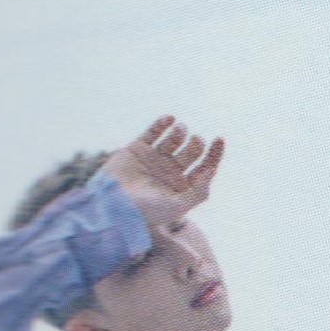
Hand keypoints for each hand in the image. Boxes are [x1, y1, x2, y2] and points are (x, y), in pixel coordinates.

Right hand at [100, 115, 225, 231]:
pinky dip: (162, 124)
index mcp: (183, 187)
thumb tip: (211, 170)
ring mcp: (154, 160)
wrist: (110, 205)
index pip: (205, 167)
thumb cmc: (145, 211)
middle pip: (191, 152)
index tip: (219, 140)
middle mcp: (170, 172)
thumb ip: (198, 191)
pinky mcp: (137, 150)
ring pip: (174, 140)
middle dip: (196, 144)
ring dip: (180, 132)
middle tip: (196, 140)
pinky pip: (153, 133)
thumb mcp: (178, 206)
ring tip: (181, 129)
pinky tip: (170, 119)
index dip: (214, 154)